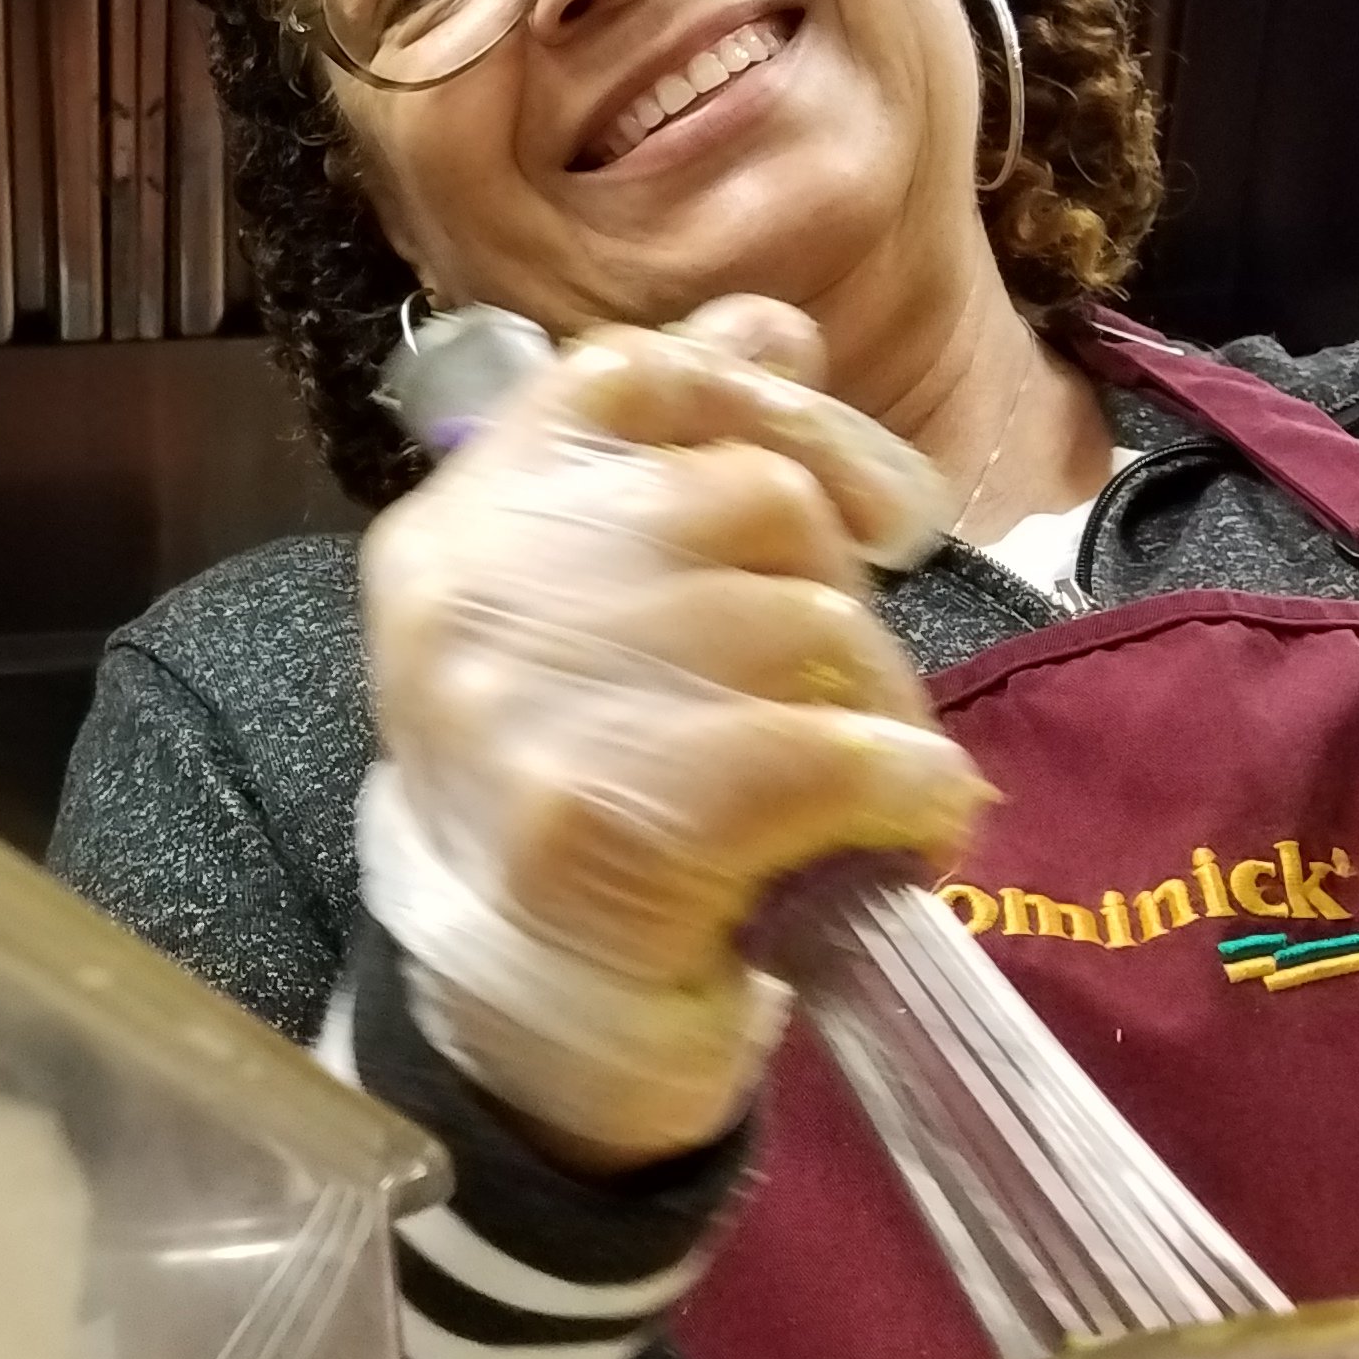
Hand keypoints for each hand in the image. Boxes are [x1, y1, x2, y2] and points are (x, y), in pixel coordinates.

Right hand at [359, 302, 991, 1173]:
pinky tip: (902, 829)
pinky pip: (833, 748)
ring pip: (802, 618)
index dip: (767, 408)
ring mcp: (523, 711)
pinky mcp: (608, 824)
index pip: (626, 376)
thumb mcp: (591, 621)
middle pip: (744, 496)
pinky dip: (909, 791)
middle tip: (837, 698)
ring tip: (854, 781)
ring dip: (876, 705)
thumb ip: (671, 462)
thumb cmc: (582, 803)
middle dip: (836, 597)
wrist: (531, 1043)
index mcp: (449, 529)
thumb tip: (776, 315)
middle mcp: (465, 600)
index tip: (846, 504)